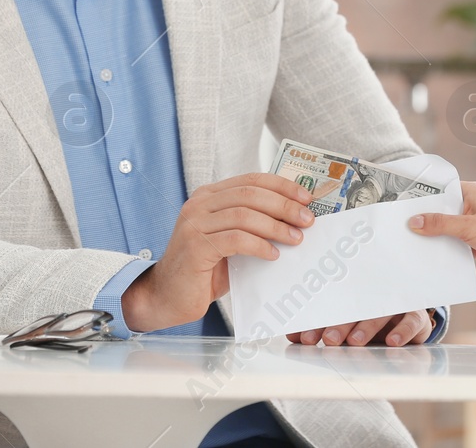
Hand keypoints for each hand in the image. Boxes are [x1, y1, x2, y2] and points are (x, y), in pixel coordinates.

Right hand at [121, 173, 313, 331]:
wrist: (167, 297)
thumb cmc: (204, 271)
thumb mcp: (230, 240)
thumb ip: (252, 226)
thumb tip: (294, 220)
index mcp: (208, 196)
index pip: (250, 179)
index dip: (281, 185)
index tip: (306, 198)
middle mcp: (199, 203)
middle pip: (250, 193)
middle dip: (284, 205)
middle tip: (307, 220)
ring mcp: (194, 223)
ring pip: (244, 214)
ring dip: (276, 226)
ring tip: (296, 239)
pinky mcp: (195, 246)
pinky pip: (235, 239)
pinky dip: (259, 245)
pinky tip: (272, 255)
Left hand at [286, 309, 433, 347]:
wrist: (410, 314)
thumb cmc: (372, 320)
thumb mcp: (347, 325)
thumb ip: (320, 330)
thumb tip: (292, 335)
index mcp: (352, 297)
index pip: (333, 306)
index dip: (318, 322)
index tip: (304, 338)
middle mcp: (373, 297)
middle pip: (355, 308)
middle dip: (340, 325)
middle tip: (329, 340)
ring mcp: (394, 304)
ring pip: (381, 312)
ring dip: (367, 327)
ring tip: (355, 342)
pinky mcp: (416, 314)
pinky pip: (412, 320)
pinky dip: (403, 330)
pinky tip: (392, 342)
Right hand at [406, 181, 475, 266]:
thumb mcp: (467, 226)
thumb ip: (440, 224)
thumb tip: (415, 222)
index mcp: (470, 192)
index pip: (441, 190)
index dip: (424, 197)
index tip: (406, 205)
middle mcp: (470, 204)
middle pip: (441, 210)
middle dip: (427, 219)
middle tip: (406, 225)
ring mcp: (472, 222)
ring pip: (446, 226)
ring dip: (436, 234)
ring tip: (414, 240)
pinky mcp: (473, 238)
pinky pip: (453, 240)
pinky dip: (445, 245)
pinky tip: (432, 252)